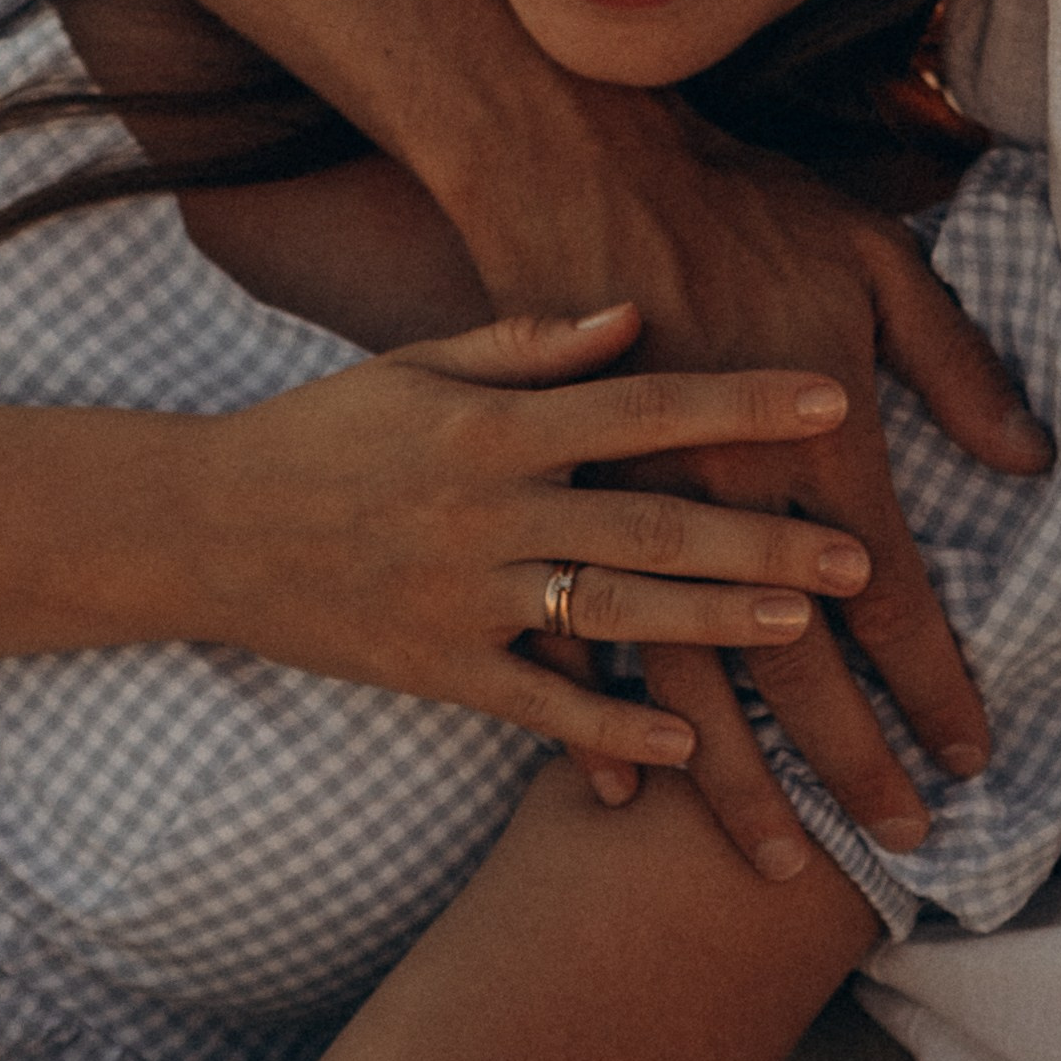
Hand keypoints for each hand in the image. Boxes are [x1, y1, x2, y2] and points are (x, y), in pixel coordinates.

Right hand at [191, 307, 871, 770]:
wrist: (203, 526)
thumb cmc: (322, 430)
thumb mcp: (415, 364)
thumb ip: (527, 343)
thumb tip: (630, 315)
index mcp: (490, 425)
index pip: (640, 407)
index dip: (739, 403)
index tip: (831, 400)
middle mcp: (484, 509)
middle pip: (646, 523)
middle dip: (759, 537)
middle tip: (858, 555)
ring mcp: (459, 595)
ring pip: (608, 614)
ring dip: (710, 626)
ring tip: (801, 630)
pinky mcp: (433, 668)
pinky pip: (538, 706)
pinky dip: (611, 730)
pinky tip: (689, 745)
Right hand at [450, 89, 1050, 859]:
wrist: (562, 159)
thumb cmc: (731, 200)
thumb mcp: (871, 256)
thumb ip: (952, 363)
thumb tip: (1030, 463)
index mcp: (800, 439)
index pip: (884, 591)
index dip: (933, 682)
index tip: (972, 754)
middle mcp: (709, 490)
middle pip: (789, 660)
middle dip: (851, 761)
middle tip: (903, 843)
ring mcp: (616, 507)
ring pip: (681, 676)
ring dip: (735, 778)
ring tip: (778, 864)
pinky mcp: (542, 503)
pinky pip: (561, 643)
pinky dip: (596, 724)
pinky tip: (626, 795)